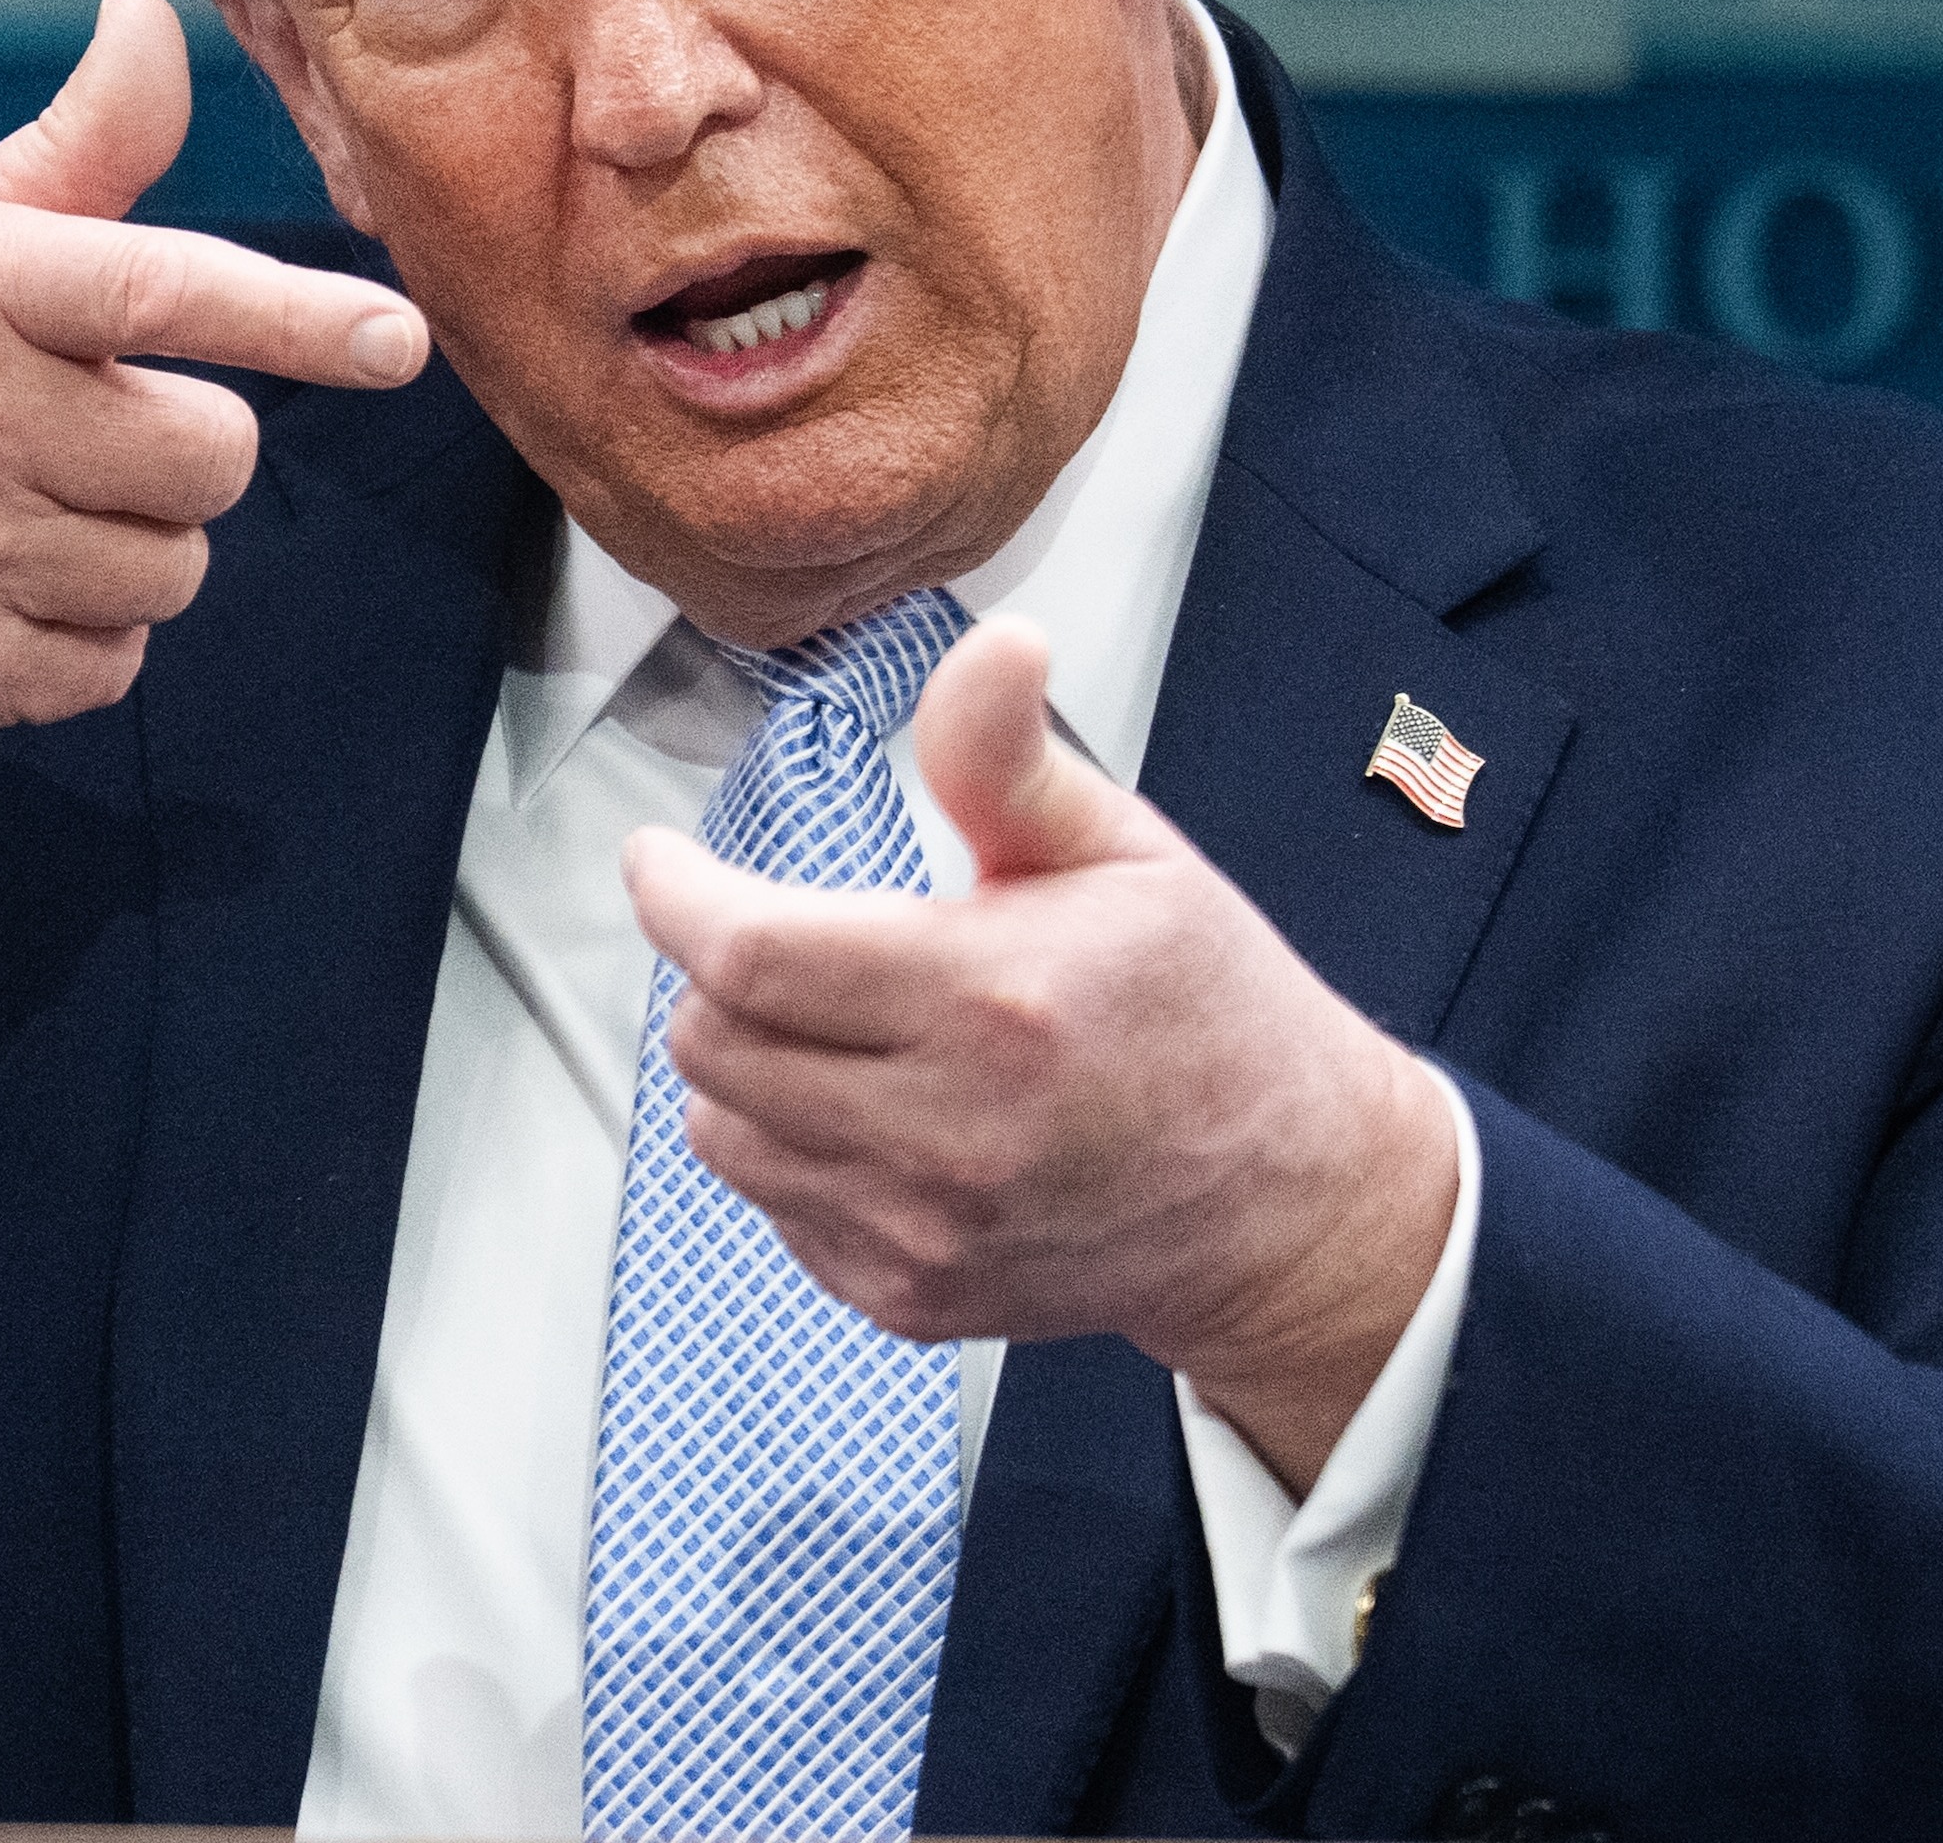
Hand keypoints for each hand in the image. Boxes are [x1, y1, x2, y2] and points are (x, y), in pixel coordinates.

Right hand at [0, 0, 428, 757]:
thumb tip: (151, 23)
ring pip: (172, 570)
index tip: (395, 340)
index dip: (295, 319)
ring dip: (127, 551)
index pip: (163, 287)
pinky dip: (74, 643)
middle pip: (211, 457)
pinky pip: (110, 668)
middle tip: (82, 434)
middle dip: (177, 451)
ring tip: (16, 515)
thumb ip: (73, 151)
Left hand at [625, 617, 1457, 1488]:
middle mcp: (948, 1131)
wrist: (1281, 1200)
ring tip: (832, 1024)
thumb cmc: (1208, 1013)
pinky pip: (775, 1209)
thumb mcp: (1127, 853)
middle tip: (778, 934)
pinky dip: (789, 1149)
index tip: (661, 862)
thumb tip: (990, 646)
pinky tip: (875, 1109)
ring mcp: (923, 1229)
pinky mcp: (909, 1295)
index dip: (676, 897)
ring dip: (742, 1063)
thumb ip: (1011, 759)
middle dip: (716, 970)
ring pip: (723, 1132)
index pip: (751, 954)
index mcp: (994, 1002)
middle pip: (714, 1040)